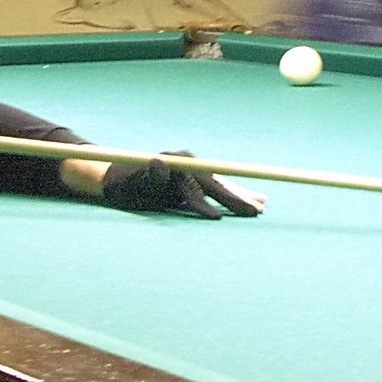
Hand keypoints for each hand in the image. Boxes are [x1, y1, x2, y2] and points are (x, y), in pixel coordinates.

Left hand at [101, 152, 263, 219]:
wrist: (118, 177)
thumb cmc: (124, 186)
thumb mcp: (133, 186)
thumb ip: (148, 178)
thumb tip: (159, 163)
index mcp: (176, 163)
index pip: (196, 187)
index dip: (206, 203)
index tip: (216, 220)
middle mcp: (188, 161)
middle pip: (216, 183)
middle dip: (236, 199)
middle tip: (256, 213)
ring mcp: (193, 167)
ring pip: (221, 183)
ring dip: (241, 195)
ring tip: (263, 205)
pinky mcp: (194, 174)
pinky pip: (218, 184)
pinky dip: (234, 191)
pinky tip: (253, 197)